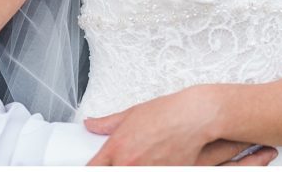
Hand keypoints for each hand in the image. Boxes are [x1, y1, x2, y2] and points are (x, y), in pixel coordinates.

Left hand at [85, 86, 226, 165]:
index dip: (90, 168)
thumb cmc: (163, 114)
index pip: (93, 168)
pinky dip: (149, 171)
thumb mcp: (128, 115)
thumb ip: (105, 124)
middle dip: (112, 168)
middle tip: (118, 161)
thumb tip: (90, 124)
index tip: (92, 167)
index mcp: (116, 149)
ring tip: (140, 160)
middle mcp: (129, 165)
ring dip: (131, 169)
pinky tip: (152, 164)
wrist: (191, 119)